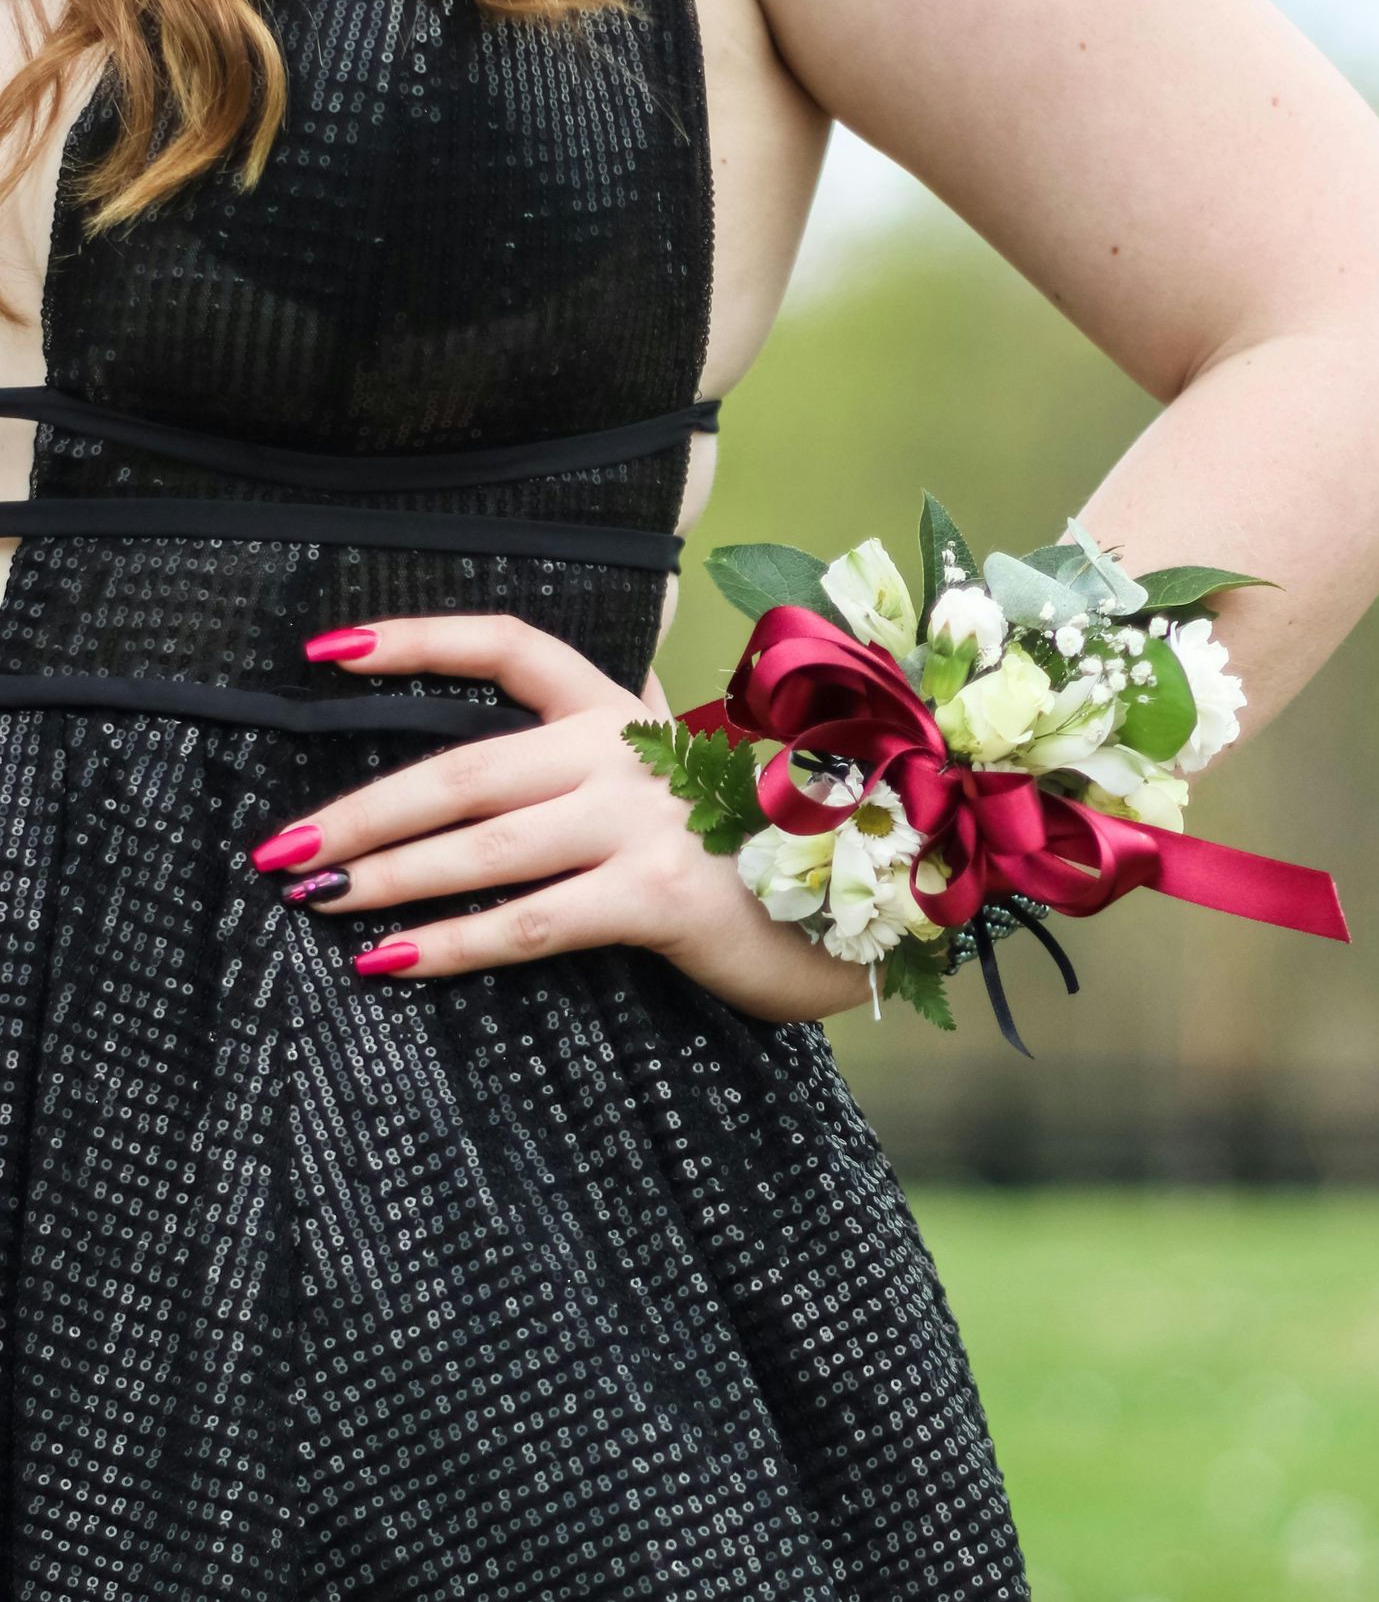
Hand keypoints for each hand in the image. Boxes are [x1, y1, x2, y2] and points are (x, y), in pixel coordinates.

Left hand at [248, 613, 876, 1018]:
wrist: (876, 906)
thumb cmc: (769, 851)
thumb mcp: (692, 779)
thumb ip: (620, 758)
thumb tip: (549, 756)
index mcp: (626, 713)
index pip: (507, 645)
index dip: (413, 641)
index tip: (322, 654)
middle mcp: (628, 751)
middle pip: (464, 763)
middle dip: (360, 808)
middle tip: (279, 845)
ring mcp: (645, 818)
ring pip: (482, 840)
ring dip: (384, 872)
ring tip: (313, 896)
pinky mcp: (657, 895)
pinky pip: (529, 920)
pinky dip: (449, 943)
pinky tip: (388, 961)